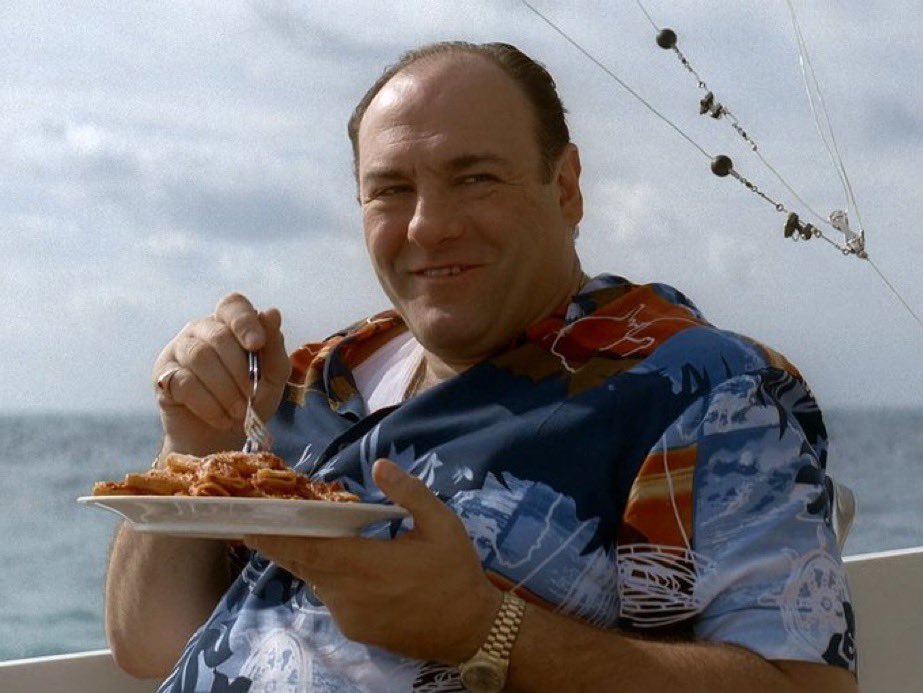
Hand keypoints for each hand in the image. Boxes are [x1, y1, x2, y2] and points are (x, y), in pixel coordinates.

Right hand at [152, 293, 289, 454]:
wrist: (222, 438)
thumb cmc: (250, 399)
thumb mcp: (273, 377)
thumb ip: (274, 347)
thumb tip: (272, 312)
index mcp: (229, 324)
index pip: (232, 305)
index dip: (244, 321)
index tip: (256, 344)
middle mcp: (200, 331)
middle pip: (218, 336)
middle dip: (240, 371)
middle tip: (251, 397)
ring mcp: (178, 351)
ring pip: (199, 357)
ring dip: (225, 389)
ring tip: (239, 411)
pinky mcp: (163, 377)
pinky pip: (184, 382)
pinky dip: (208, 404)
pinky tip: (221, 418)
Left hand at [246, 459, 502, 663]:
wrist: (471, 629)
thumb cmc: (456, 573)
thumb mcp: (442, 524)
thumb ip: (409, 493)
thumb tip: (380, 465)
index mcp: (367, 565)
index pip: (309, 548)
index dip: (277, 535)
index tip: (249, 521)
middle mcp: (349, 594)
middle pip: (303, 564)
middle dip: (279, 542)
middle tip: (257, 521)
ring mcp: (349, 616)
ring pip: (316, 580)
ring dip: (306, 557)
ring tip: (295, 532)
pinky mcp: (355, 629)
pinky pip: (331, 596)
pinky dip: (326, 576)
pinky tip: (336, 560)